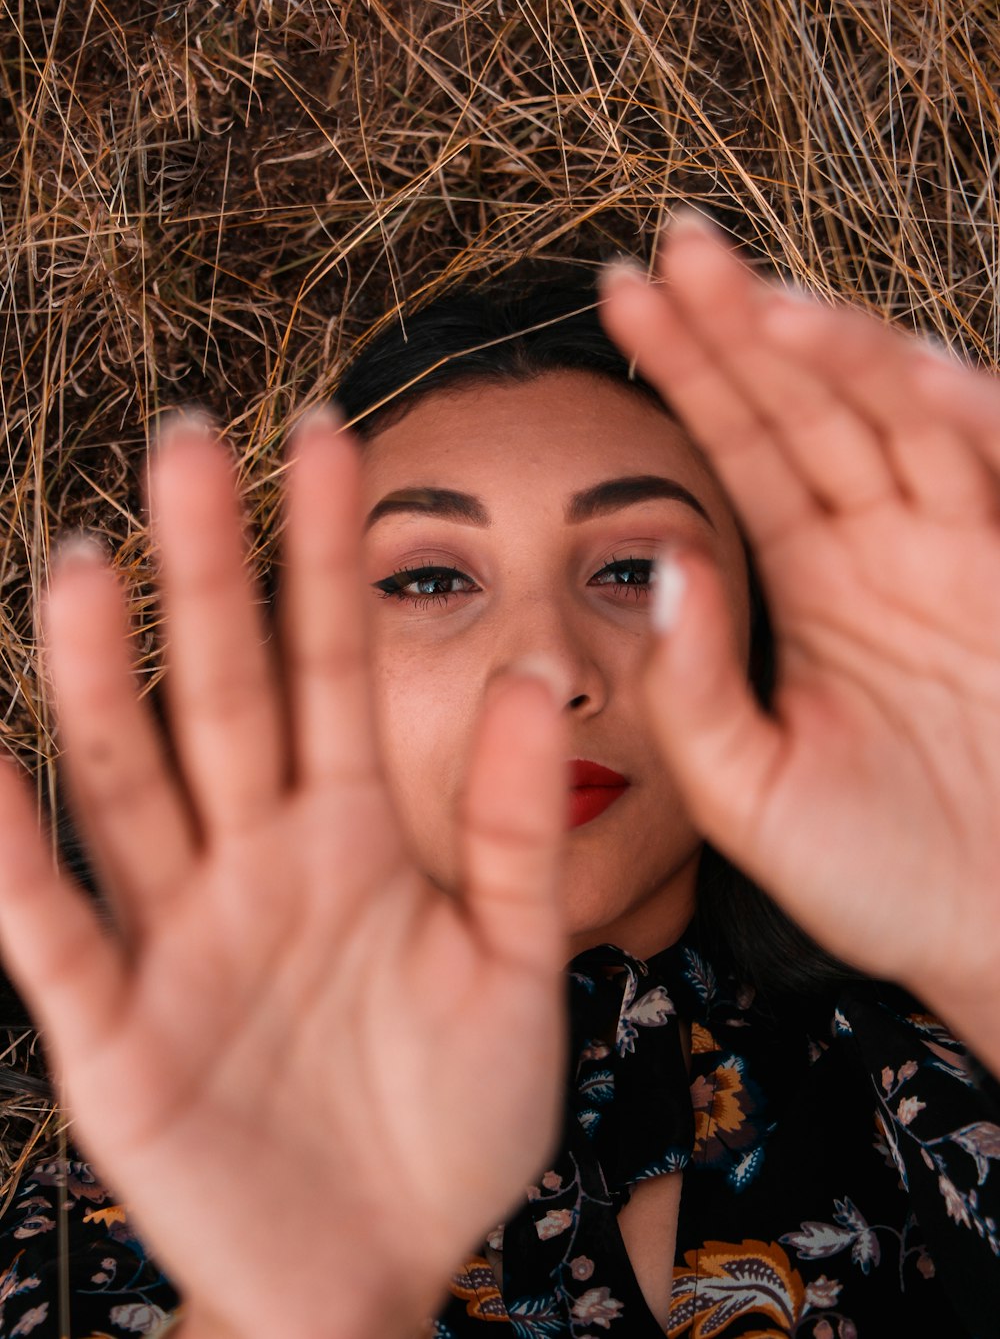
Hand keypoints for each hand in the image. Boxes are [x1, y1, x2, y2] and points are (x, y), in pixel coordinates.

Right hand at [0, 413, 570, 1338]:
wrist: (380, 1274)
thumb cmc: (450, 1118)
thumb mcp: (515, 965)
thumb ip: (515, 829)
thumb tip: (528, 674)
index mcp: (350, 834)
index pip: (333, 663)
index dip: (330, 554)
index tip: (332, 434)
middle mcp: (253, 861)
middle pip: (222, 692)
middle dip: (208, 571)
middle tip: (186, 439)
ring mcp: (177, 940)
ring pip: (131, 784)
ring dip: (102, 679)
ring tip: (86, 562)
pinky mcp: (117, 1037)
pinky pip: (56, 934)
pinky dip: (17, 860)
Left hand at [600, 217, 999, 1058]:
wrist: (999, 940)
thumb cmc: (879, 879)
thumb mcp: (749, 791)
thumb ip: (695, 685)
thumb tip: (661, 562)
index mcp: (813, 579)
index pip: (738, 447)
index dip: (686, 369)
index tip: (620, 297)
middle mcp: (884, 545)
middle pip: (807, 405)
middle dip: (742, 326)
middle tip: (673, 247)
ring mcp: (964, 549)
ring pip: (900, 417)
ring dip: (838, 353)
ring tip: (759, 299)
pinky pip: (996, 468)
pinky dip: (963, 416)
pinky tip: (905, 368)